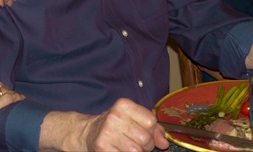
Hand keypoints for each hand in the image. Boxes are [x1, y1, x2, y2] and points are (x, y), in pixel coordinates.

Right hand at [42, 98, 168, 150]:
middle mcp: (114, 116)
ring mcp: (107, 133)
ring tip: (128, 148)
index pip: (151, 121)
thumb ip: (152, 127)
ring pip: (137, 151)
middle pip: (145, 138)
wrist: (88, 133)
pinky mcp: (102, 148)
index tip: (146, 133)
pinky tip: (120, 151)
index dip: (152, 131)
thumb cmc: (115, 126)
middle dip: (145, 145)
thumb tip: (164, 142)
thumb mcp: (132, 119)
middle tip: (136, 143)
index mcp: (123, 105)